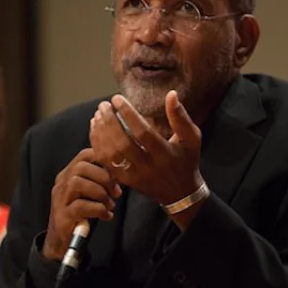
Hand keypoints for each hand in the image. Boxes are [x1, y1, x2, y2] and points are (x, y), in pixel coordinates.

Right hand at [42, 148, 122, 260]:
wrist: (61, 241)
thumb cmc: (79, 215)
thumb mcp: (88, 194)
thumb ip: (98, 182)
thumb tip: (120, 174)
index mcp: (68, 175)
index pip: (83, 156)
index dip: (102, 159)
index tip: (117, 173)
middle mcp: (62, 183)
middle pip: (81, 167)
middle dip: (104, 177)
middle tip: (116, 192)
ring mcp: (60, 199)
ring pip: (78, 183)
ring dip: (100, 193)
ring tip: (110, 204)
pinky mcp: (63, 215)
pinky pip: (80, 206)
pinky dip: (98, 209)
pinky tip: (106, 215)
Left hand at [89, 90, 203, 210]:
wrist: (180, 192)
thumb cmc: (186, 160)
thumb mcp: (191, 139)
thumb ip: (181, 117)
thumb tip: (171, 94)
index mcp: (165, 154)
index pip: (142, 133)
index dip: (128, 115)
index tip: (117, 99)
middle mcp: (149, 167)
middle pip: (123, 144)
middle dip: (109, 122)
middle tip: (103, 105)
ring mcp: (135, 176)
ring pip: (112, 155)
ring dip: (101, 133)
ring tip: (98, 114)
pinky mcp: (125, 181)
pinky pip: (106, 163)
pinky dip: (98, 145)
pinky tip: (95, 129)